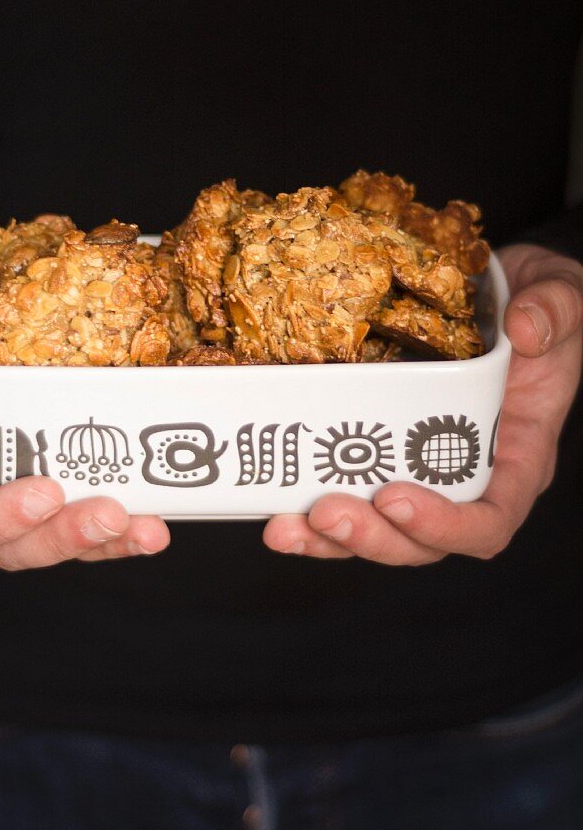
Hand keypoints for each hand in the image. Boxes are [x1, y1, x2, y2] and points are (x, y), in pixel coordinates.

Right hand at [0, 248, 169, 569]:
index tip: (42, 491)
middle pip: (9, 544)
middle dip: (62, 538)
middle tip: (112, 514)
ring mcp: (11, 470)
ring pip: (53, 533)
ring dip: (103, 540)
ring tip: (149, 528)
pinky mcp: (49, 452)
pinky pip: (82, 497)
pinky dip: (122, 508)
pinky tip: (158, 505)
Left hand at [264, 244, 582, 563]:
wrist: (501, 287)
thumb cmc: (540, 300)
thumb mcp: (562, 293)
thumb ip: (556, 309)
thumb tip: (527, 329)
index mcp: (518, 455)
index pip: (489, 519)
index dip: (444, 526)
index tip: (395, 499)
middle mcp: (469, 475)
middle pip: (424, 541)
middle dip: (373, 538)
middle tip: (325, 513)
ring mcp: (422, 467)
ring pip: (381, 530)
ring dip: (332, 538)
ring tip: (285, 526)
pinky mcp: (385, 449)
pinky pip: (352, 493)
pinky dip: (312, 507)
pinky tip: (275, 502)